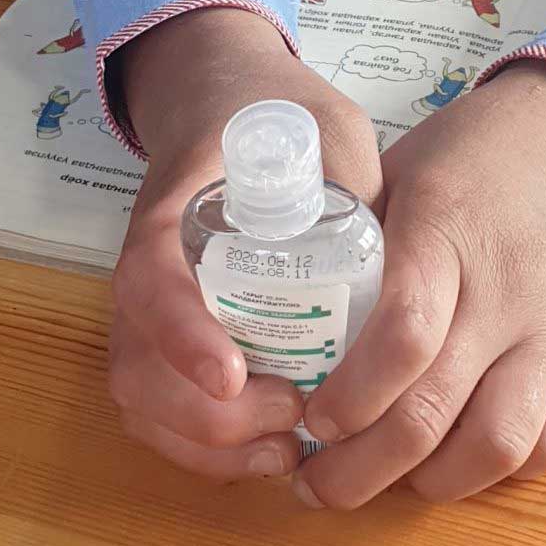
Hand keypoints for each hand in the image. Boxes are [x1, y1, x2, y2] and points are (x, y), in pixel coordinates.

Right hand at [108, 7, 381, 483]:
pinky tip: (270, 449)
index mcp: (175, 209)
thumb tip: (406, 269)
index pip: (149, 279)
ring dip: (209, 446)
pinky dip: (205, 451)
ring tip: (287, 448)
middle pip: (139, 367)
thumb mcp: (325, 125)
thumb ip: (359, 184)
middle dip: (211, 418)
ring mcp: (148, 309)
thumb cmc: (274, 112)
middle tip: (294, 414)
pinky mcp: (163, 339)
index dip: (181, 334)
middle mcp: (147, 268)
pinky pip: (159, 414)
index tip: (234, 374)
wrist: (220, 94)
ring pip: (143, 402)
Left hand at [296, 62, 545, 506]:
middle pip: (437, 410)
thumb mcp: (394, 174)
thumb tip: (285, 328)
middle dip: (364, 469)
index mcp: (446, 230)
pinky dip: (498, 473)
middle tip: (318, 484)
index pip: (403, 334)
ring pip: (499, 445)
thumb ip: (350, 245)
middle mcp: (507, 288)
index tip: (311, 418)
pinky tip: (454, 460)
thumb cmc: (464, 159)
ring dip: (431, 483)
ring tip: (388, 479)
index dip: (351, 397)